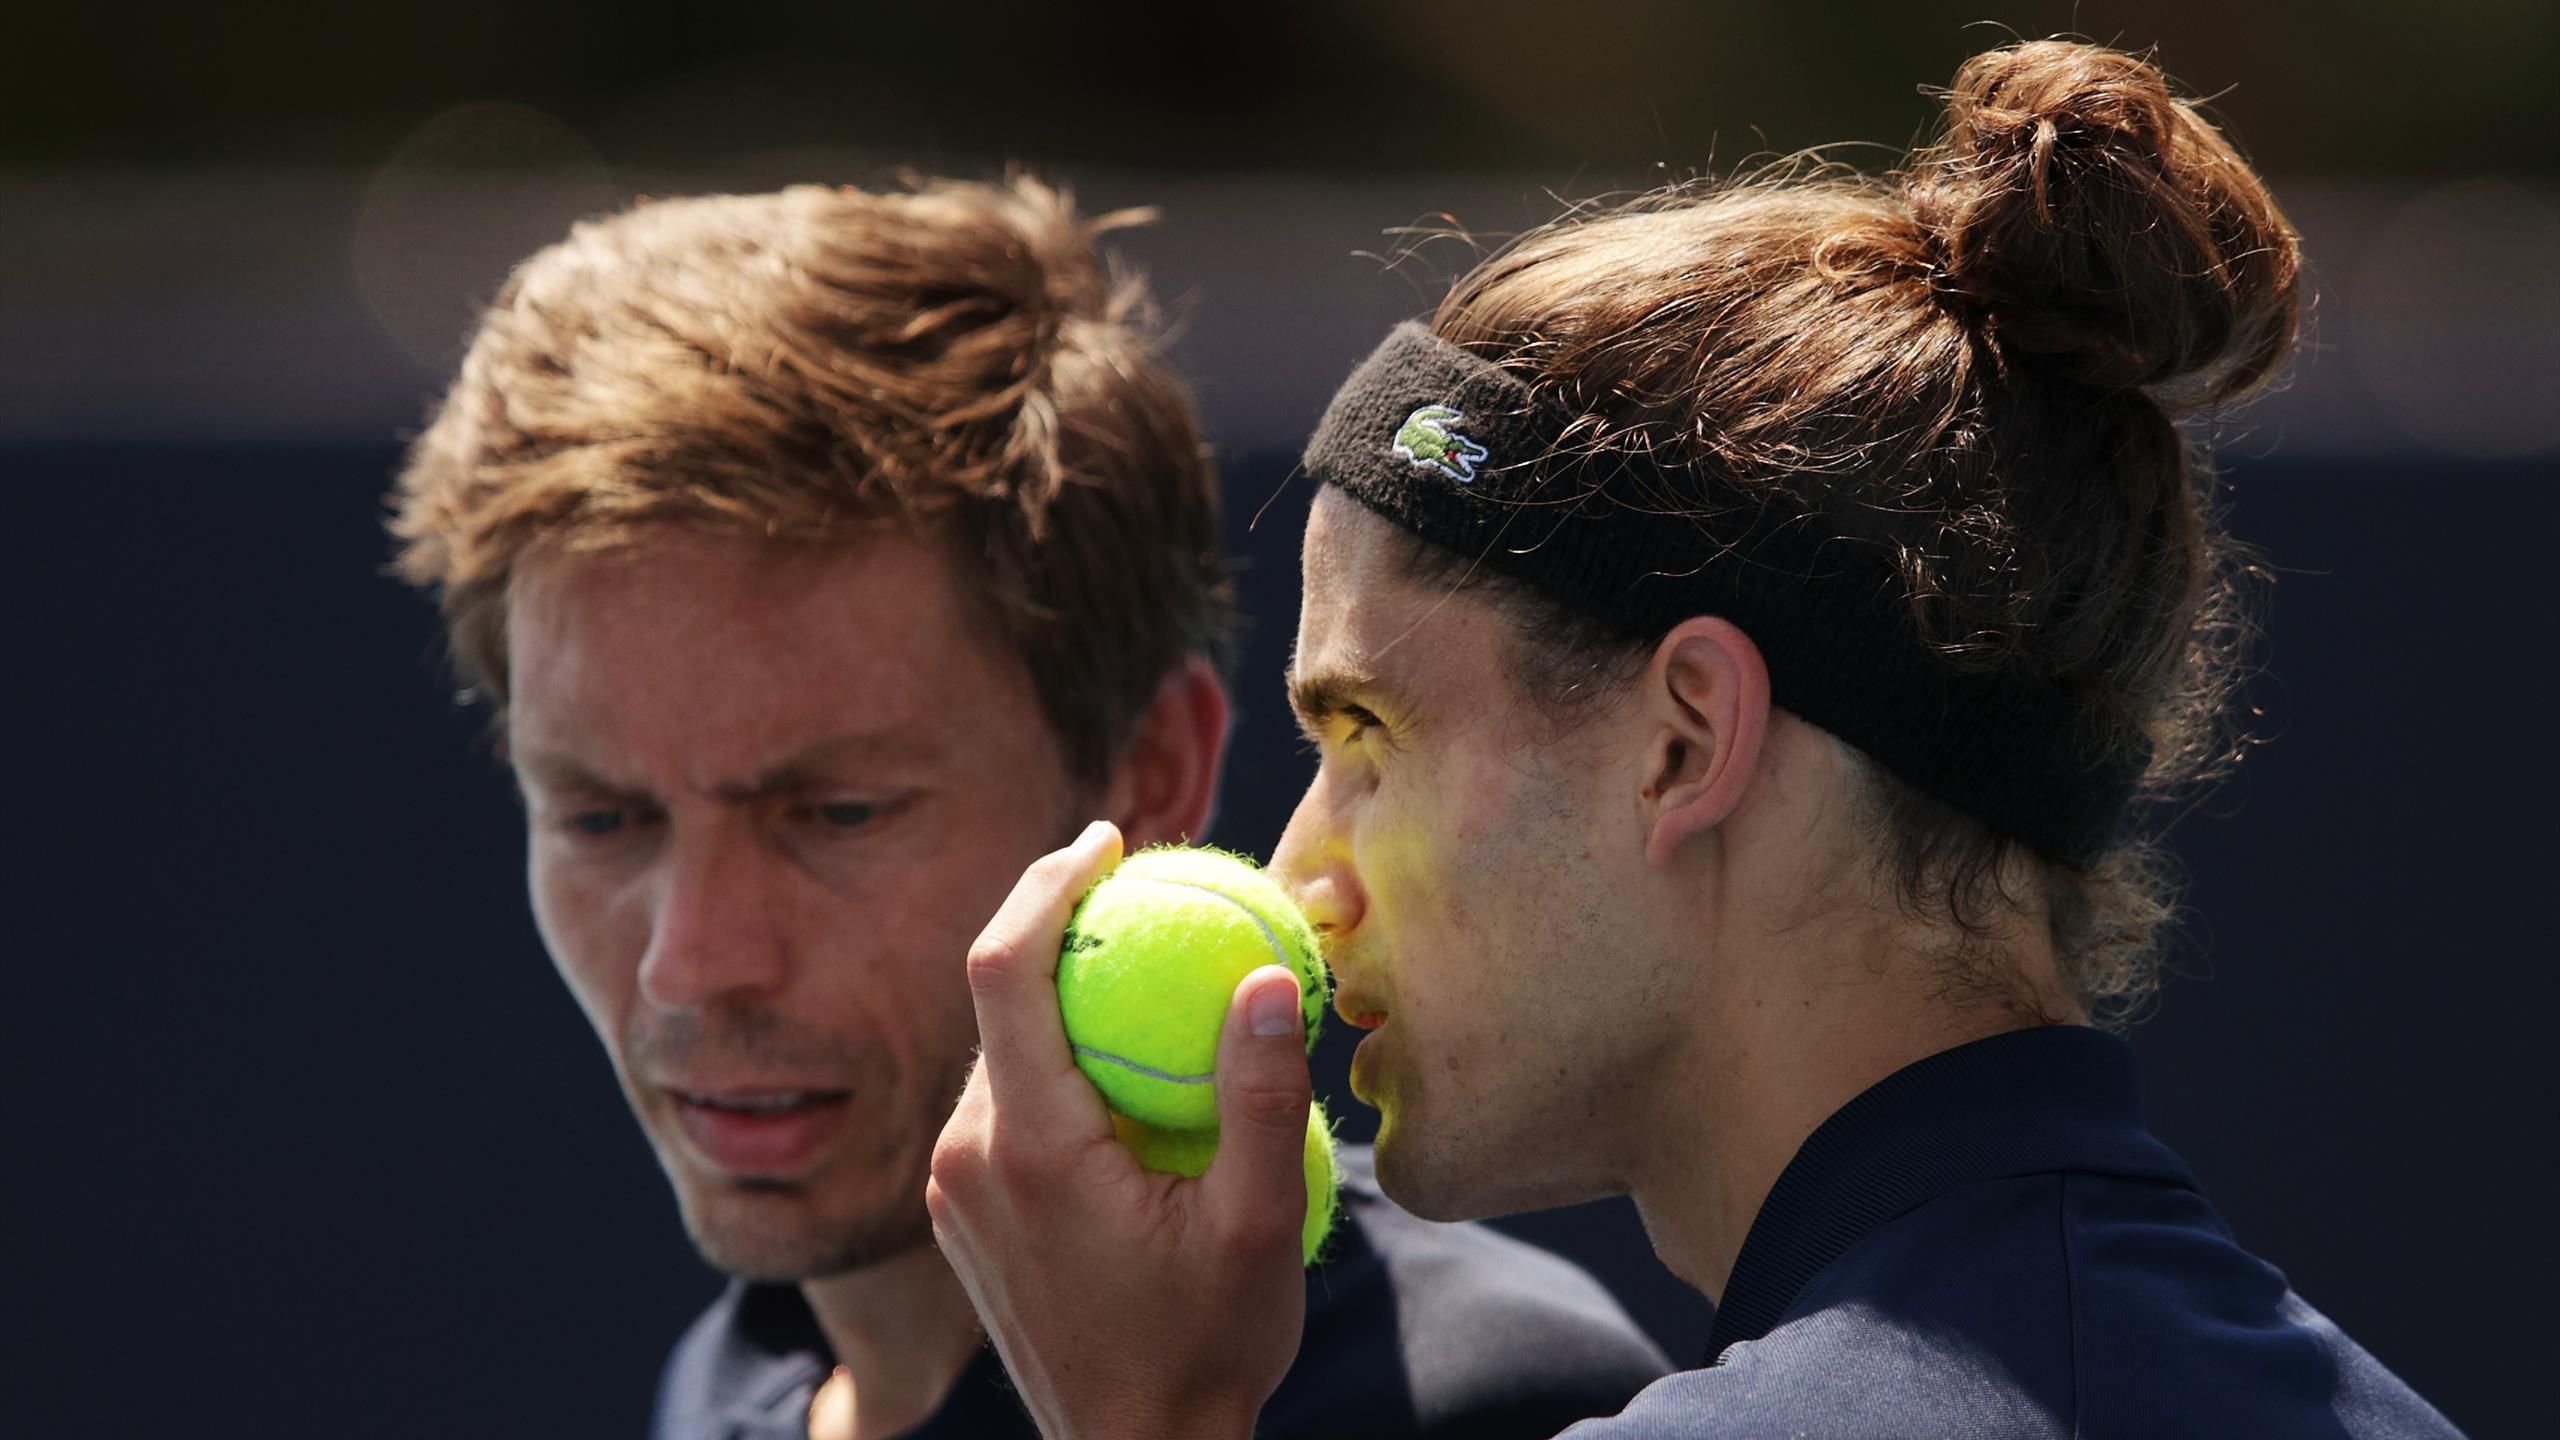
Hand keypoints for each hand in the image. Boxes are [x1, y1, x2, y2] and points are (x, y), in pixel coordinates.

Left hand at [928, 821, 1313, 1439]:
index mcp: (1029, 1147)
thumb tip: (1268, 977)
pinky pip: (1004, 1103)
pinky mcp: (968, 1213)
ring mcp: (958, 1189)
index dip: (1047, 883)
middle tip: (1141, 880)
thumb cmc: (1206, 1347)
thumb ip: (1262, 1098)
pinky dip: (1056, 1058)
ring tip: (1142, 961)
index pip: (1003, 969)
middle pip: (995, 997)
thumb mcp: (1260, 1222)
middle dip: (1059, 923)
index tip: (1108, 838)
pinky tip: (1125, 1062)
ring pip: (999, 1050)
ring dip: (1060, 993)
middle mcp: (969, 1157)